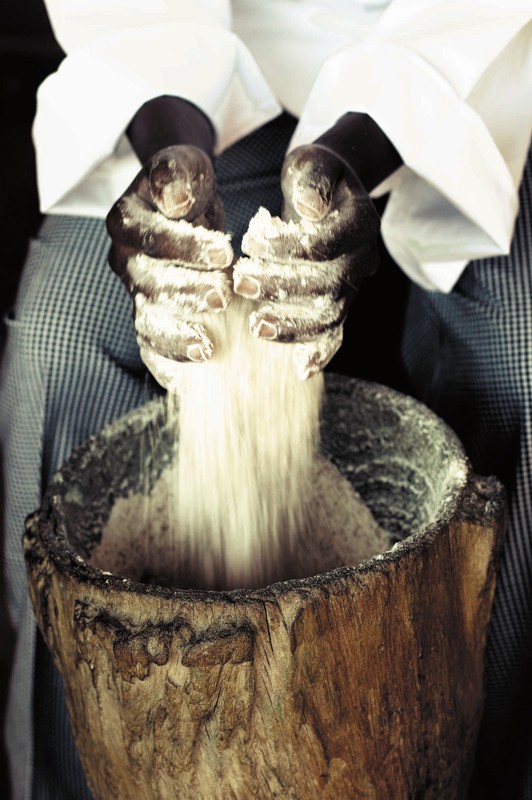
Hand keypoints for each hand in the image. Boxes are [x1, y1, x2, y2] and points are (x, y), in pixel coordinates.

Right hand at [106, 144, 232, 388]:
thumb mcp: (186, 165)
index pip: (149, 237)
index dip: (184, 246)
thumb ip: (177, 174)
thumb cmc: (188, 183)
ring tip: (208, 349)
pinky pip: (152, 346)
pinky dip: (167, 364)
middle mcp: (124, 260)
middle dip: (186, 293)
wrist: (184, 203)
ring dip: (175, 337)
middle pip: (148, 284)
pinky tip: (190, 382)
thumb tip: (175, 198)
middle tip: (224, 297)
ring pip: (147, 321)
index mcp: (125, 221)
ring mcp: (136, 293)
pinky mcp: (151, 316)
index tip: (224, 251)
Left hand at [234, 143, 380, 378]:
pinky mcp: (340, 306)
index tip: (250, 243)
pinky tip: (299, 370)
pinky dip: (320, 353)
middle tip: (242, 283)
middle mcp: (364, 259)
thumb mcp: (311, 162)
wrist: (330, 195)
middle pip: (328, 285)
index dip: (287, 247)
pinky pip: (335, 335)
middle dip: (283, 288)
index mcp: (361, 222)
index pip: (325, 244)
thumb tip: (309, 207)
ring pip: (331, 316)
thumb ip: (310, 177)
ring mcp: (354, 287)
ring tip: (256, 327)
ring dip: (294, 326)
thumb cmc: (314, 177)